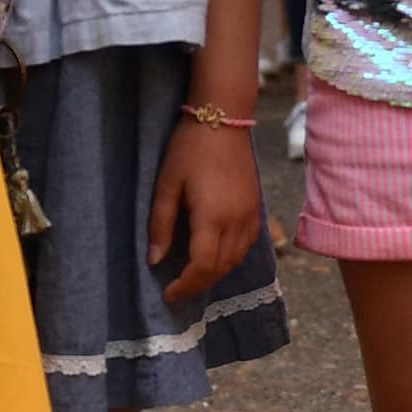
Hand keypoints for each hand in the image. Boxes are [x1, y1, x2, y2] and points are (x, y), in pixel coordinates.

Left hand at [148, 115, 264, 303]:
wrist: (224, 118)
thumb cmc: (189, 148)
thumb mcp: (166, 185)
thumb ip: (161, 225)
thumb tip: (156, 261)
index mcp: (213, 217)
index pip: (202, 266)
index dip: (185, 285)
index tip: (167, 293)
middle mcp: (237, 221)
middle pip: (221, 269)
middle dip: (198, 284)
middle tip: (177, 289)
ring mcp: (251, 215)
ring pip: (236, 260)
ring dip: (215, 274)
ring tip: (193, 275)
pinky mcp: (256, 208)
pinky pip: (247, 245)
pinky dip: (231, 258)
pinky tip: (216, 255)